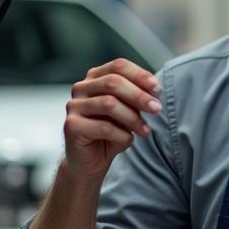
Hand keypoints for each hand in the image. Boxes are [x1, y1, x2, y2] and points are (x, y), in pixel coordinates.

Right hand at [63, 59, 161, 179]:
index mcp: (96, 78)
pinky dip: (122, 135)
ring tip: (145, 130)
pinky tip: (128, 140)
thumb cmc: (112, 133)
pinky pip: (103, 127)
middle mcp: (81, 88)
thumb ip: (137, 98)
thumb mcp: (128, 111)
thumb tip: (155, 91)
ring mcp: (74, 106)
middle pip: (113, 82)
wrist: (91, 161)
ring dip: (133, 118)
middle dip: (139, 96)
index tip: (157, 90)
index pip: (118, 66)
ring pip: (108, 104)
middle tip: (157, 109)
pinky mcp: (71, 126)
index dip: (140, 75)